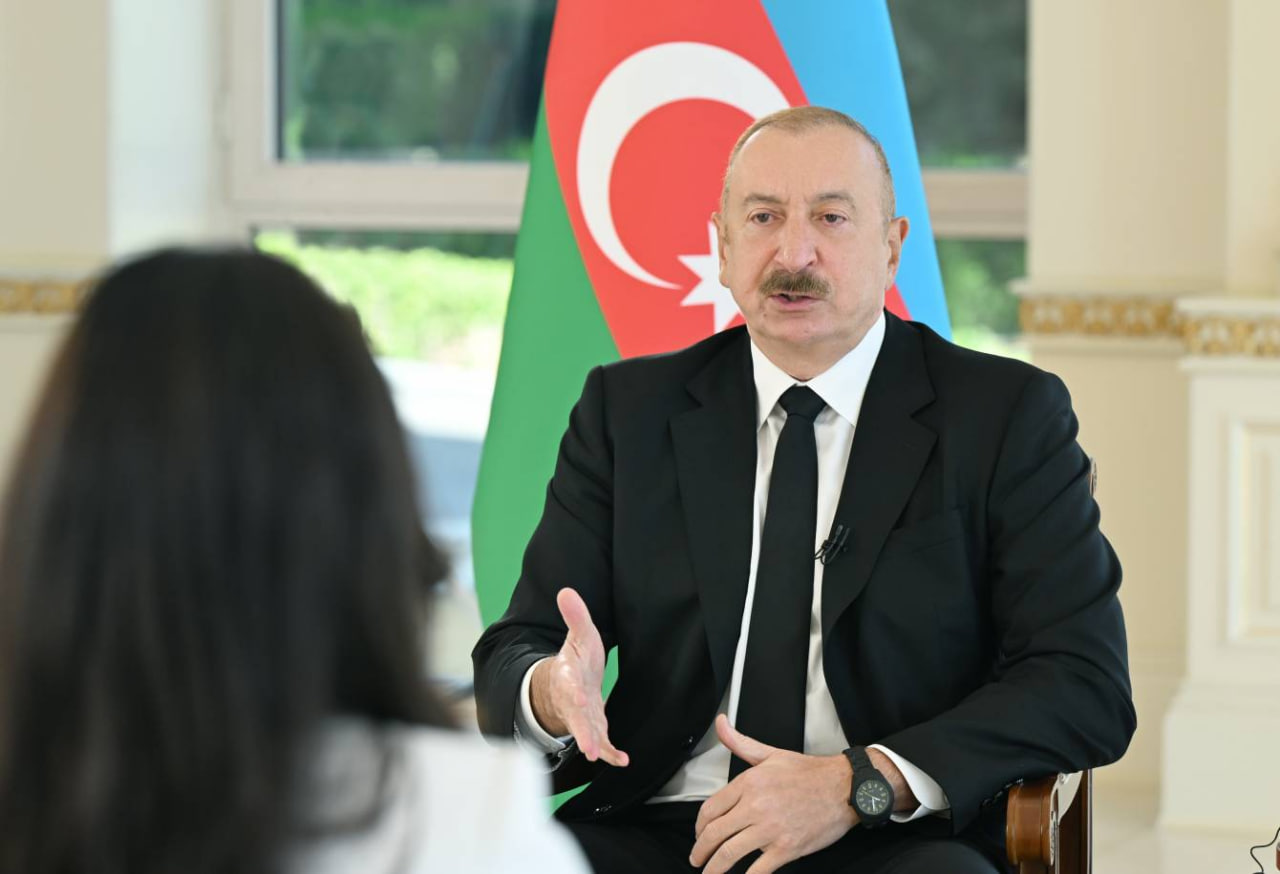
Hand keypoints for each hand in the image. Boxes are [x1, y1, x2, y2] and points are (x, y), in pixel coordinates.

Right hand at [529, 588, 628, 766]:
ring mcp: (581, 716)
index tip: (580, 696)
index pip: (569, 683)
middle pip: (575, 716)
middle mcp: (572, 700)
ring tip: (597, 756)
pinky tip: (623, 761)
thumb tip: (566, 590)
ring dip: (592, 745)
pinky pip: (601, 743)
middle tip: (587, 747)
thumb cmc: (576, 659)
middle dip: (581, 731)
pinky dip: (610, 753)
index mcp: (567, 675)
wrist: (565, 683)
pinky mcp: (593, 728)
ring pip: (585, 733)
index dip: (573, 690)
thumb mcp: (578, 635)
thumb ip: (575, 616)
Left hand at [690, 716, 856, 873]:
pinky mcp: (787, 848)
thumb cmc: (811, 773)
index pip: (710, 809)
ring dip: (714, 867)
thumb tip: (721, 724)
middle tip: (697, 858)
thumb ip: (740, 742)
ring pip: (730, 853)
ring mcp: (771, 829)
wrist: (845, 788)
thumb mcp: (771, 754)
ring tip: (709, 872)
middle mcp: (756, 805)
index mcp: (749, 783)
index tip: (699, 833)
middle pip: (715, 833)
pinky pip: (758, 869)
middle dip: (700, 850)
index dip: (699, 826)